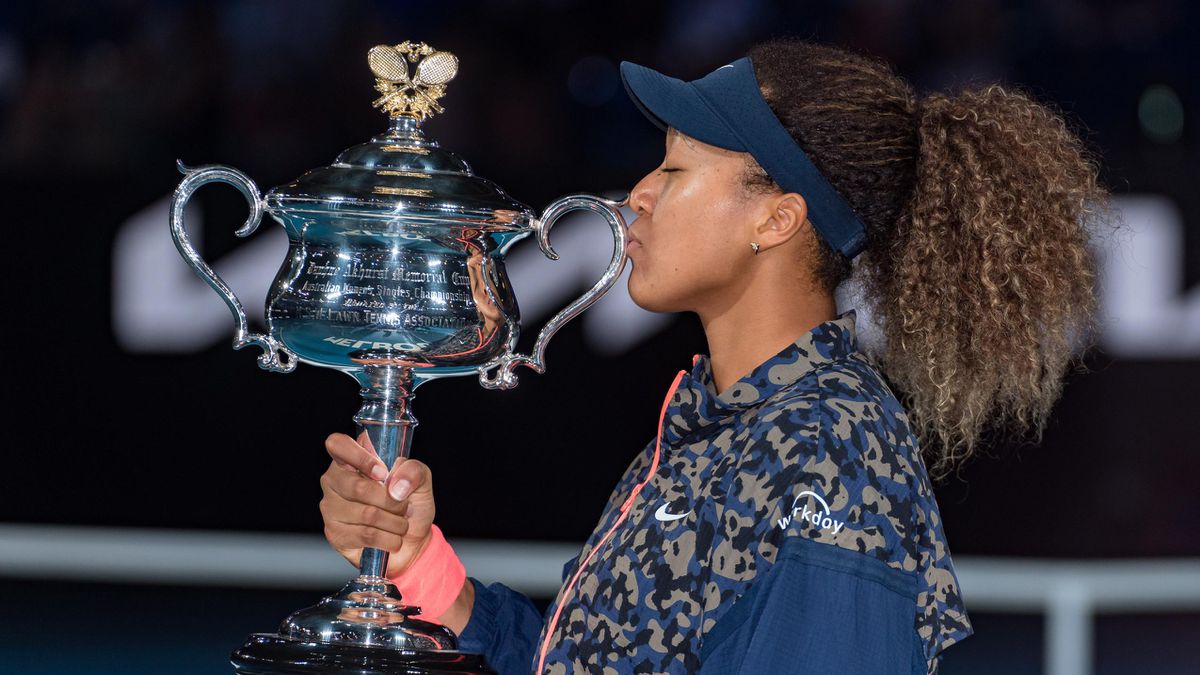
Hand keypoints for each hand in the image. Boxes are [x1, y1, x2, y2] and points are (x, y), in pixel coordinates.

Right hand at [318, 431, 435, 577]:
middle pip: (358, 486)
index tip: (383, 473)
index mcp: (351, 459)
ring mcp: (331, 508)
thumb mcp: (421, 479)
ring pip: (366, 514)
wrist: (412, 541)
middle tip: (404, 506)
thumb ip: (414, 471)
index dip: (360, 457)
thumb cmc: (410, 503)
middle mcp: (334, 480)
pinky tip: (392, 538)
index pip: (337, 444)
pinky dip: (388, 538)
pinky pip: (365, 534)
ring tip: (401, 524)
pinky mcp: (335, 534)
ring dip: (394, 522)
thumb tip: (395, 485)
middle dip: (391, 501)